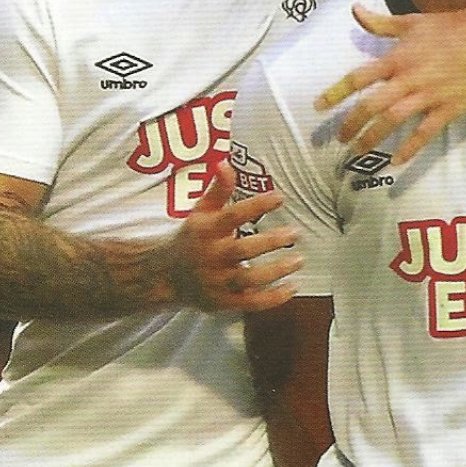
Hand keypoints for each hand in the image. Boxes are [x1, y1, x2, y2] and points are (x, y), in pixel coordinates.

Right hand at [164, 162, 301, 311]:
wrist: (167, 275)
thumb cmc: (192, 237)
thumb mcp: (200, 211)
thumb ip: (217, 189)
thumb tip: (226, 163)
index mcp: (204, 231)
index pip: (230, 216)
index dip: (255, 206)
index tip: (279, 197)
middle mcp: (210, 257)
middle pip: (240, 250)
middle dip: (269, 242)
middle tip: (295, 233)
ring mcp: (216, 282)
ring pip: (247, 279)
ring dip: (275, 272)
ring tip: (299, 260)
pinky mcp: (223, 302)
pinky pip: (250, 303)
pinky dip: (272, 299)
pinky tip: (292, 288)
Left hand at [315, 0, 465, 166]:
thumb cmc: (448, 27)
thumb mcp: (410, 21)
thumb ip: (379, 23)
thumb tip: (354, 9)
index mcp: (397, 58)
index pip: (358, 77)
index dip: (336, 93)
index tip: (318, 107)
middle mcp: (409, 78)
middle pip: (372, 105)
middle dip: (351, 124)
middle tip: (339, 139)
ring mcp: (429, 95)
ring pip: (393, 121)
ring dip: (373, 138)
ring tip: (358, 152)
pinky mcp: (448, 108)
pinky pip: (425, 132)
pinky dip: (410, 148)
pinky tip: (396, 162)